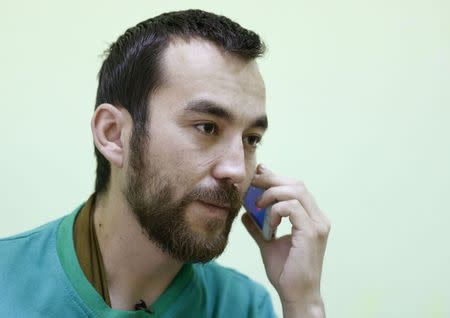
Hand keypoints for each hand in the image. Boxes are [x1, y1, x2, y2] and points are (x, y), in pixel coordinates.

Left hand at [242, 164, 329, 317]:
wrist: (296, 295)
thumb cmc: (286, 271)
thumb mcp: (268, 243)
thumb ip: (259, 226)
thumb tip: (245, 212)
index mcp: (312, 217)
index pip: (296, 187)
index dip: (276, 177)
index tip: (257, 175)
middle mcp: (318, 218)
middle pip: (296, 184)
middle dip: (271, 179)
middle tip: (252, 183)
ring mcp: (317, 224)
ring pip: (295, 191)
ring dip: (271, 194)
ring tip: (258, 206)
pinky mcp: (311, 233)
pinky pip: (292, 208)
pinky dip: (276, 210)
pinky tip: (269, 223)